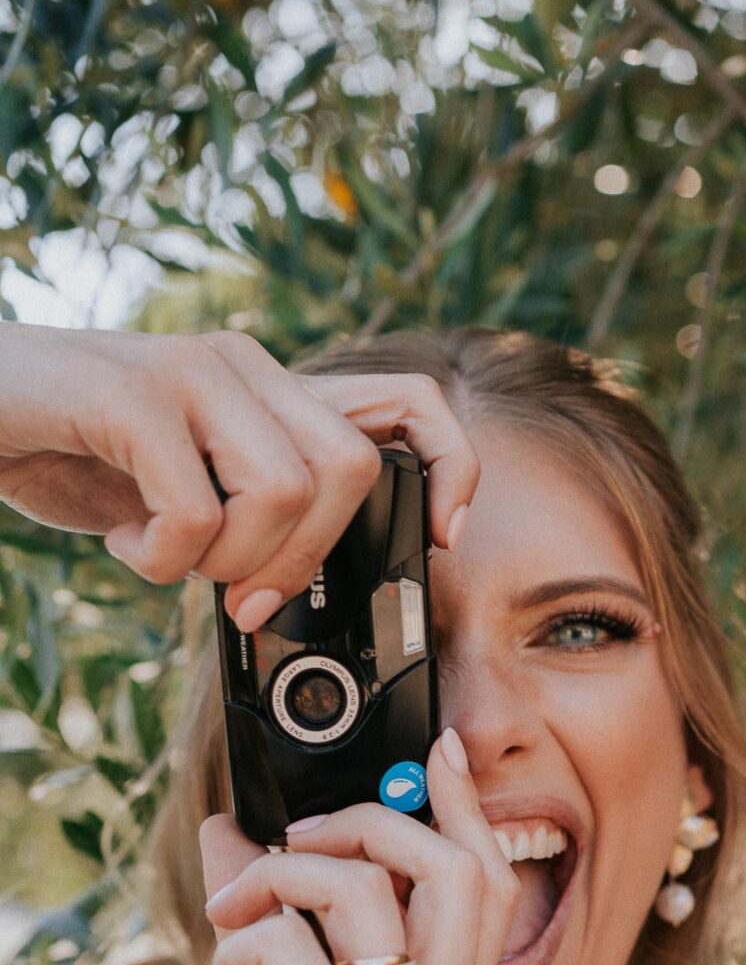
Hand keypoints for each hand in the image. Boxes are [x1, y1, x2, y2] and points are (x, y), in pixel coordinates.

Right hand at [0, 323, 478, 629]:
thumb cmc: (75, 452)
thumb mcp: (183, 485)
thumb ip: (249, 512)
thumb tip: (299, 582)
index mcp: (268, 386)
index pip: (407, 402)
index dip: (452, 466)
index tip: (445, 536)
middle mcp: (243, 365)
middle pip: (346, 472)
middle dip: (302, 561)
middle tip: (244, 598)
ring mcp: (191, 373)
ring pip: (281, 492)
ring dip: (226, 562)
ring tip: (166, 558)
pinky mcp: (133, 396)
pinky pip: (194, 512)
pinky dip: (161, 560)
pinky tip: (123, 543)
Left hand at [128, 728, 519, 964]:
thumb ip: (272, 910)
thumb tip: (231, 823)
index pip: (490, 884)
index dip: (466, 807)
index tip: (441, 750)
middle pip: (450, 865)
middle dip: (363, 820)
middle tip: (293, 842)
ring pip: (361, 888)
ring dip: (277, 877)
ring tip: (233, 921)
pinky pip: (287, 942)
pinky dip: (239, 945)